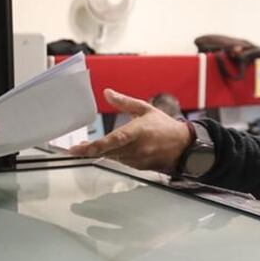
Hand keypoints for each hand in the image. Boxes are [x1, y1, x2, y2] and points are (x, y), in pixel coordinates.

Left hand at [68, 89, 191, 173]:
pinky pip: (120, 161)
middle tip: (76, 149)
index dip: (96, 146)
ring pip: (113, 157)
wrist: (183, 145)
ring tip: (87, 148)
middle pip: (109, 152)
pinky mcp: (138, 167)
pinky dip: (113, 156)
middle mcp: (137, 147)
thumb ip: (124, 102)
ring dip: (101, 153)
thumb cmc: (165, 126)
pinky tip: (109, 150)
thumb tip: (107, 93)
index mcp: (138, 131)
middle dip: (90, 151)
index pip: (114, 140)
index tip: (81, 148)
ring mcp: (138, 159)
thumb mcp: (144, 109)